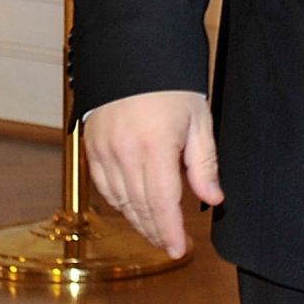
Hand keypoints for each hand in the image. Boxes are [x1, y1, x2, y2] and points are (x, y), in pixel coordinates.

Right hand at [82, 90, 222, 259]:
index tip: (179, 250)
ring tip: (155, 230)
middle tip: (171, 244)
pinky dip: (119, 201)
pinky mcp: (91, 146)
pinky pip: (104, 185)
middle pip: (140, 207)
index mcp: (154, 148)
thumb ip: (204, 164)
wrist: (134, 53)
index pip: (163, 204)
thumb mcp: (199, 120)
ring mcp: (103, 151)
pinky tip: (132, 206)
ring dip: (137, 219)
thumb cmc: (173, 83)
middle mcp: (123, 154)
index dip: (170, 232)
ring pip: (120, 200)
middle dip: (156, 230)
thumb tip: (212, 198)